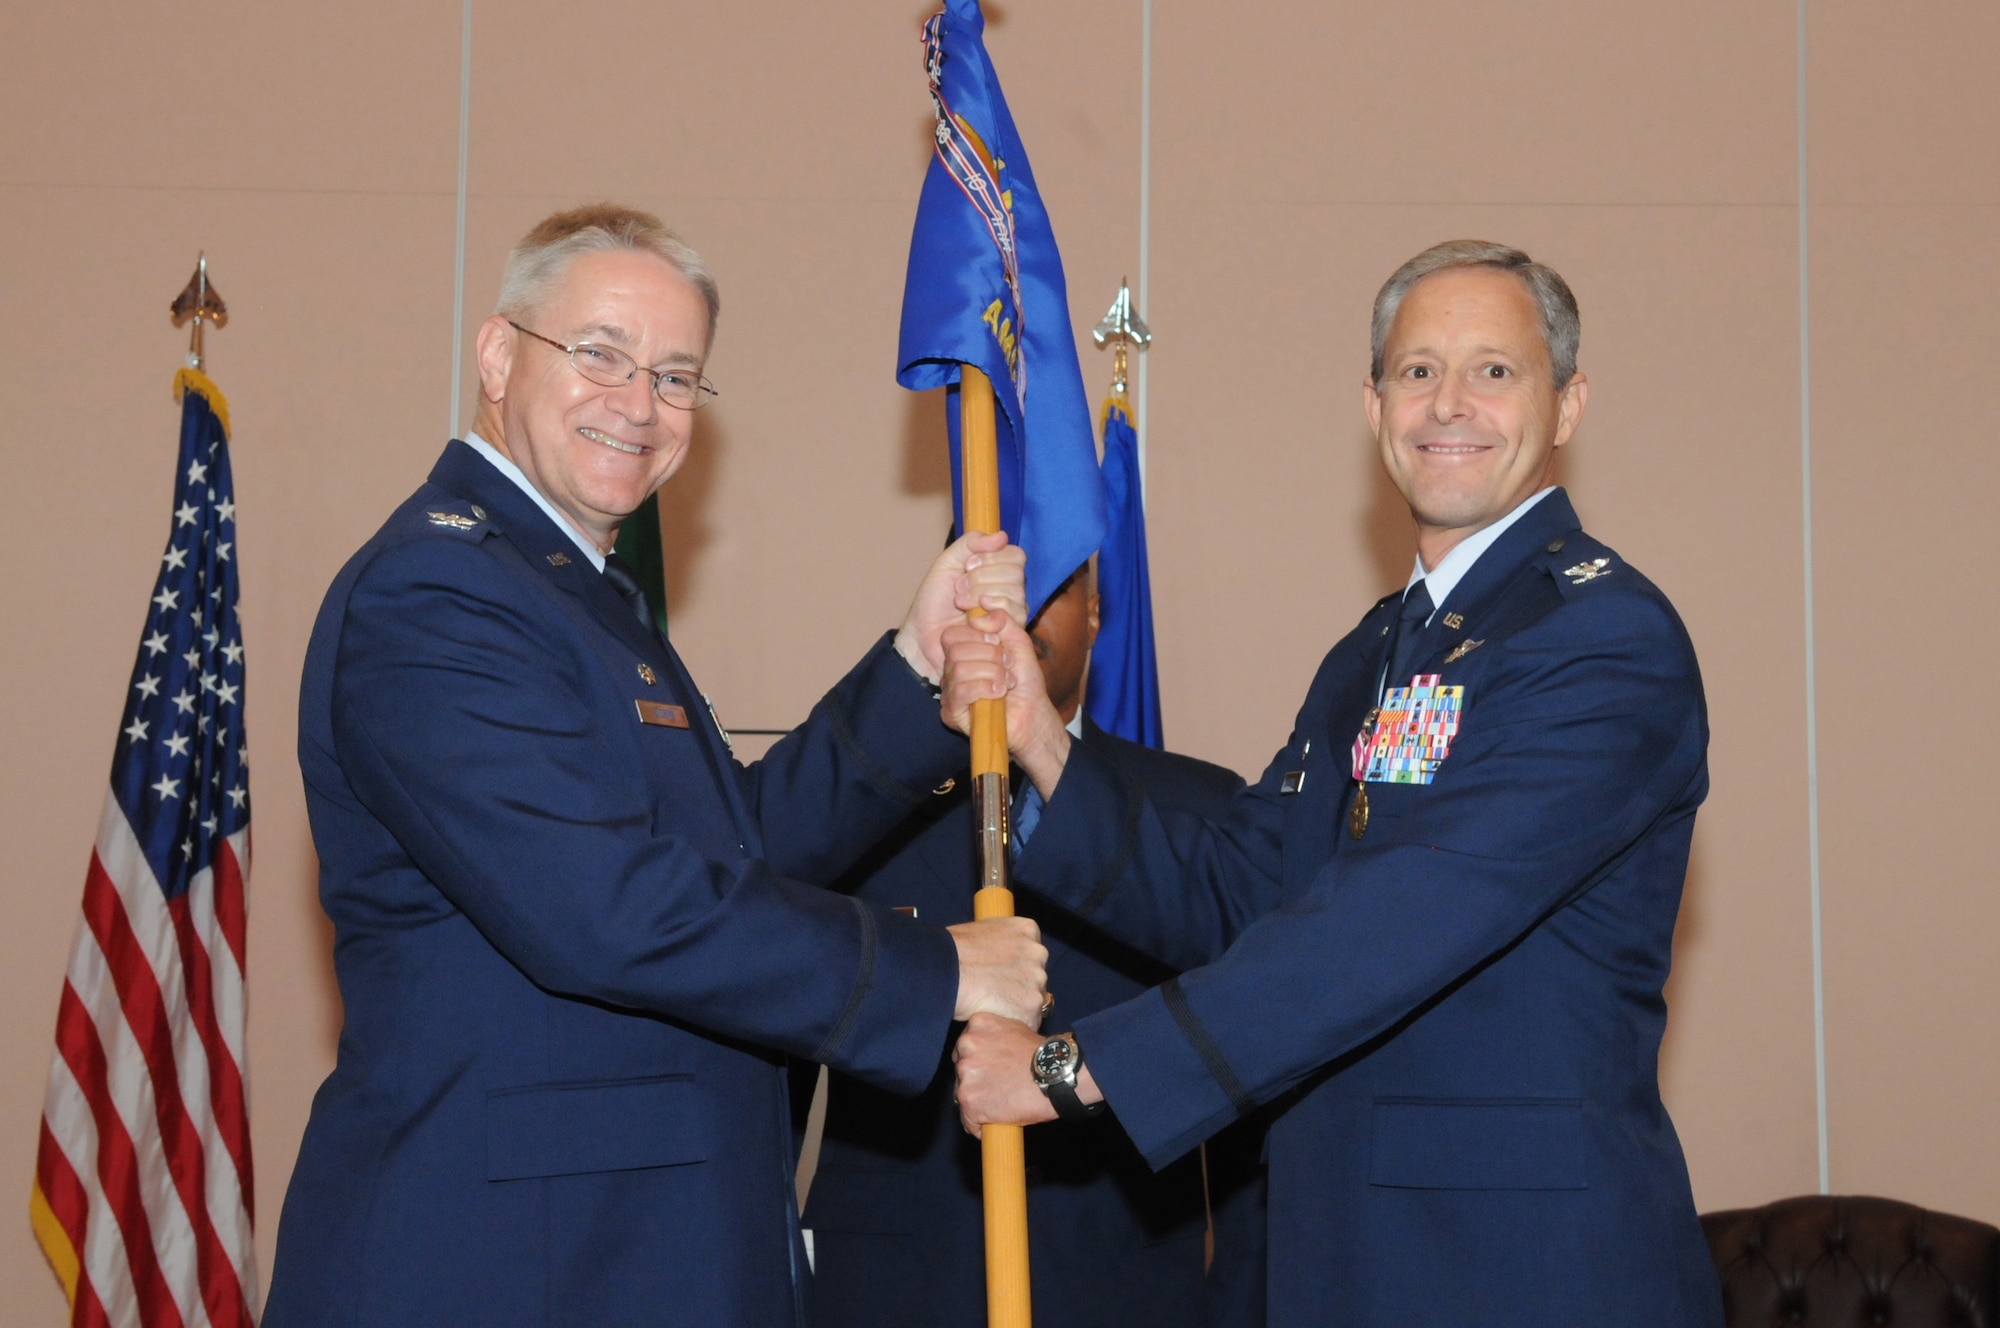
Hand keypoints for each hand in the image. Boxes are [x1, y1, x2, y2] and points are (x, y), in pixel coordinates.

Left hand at [894, 531, 1028, 683]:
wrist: (924, 635)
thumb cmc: (934, 602)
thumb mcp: (947, 563)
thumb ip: (970, 543)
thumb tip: (1001, 535)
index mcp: (998, 570)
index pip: (1015, 555)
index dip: (991, 558)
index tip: (966, 566)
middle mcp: (1010, 590)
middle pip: (1015, 572)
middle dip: (981, 578)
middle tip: (958, 589)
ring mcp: (1013, 612)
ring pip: (1015, 592)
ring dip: (980, 595)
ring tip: (961, 604)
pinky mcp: (1010, 633)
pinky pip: (1012, 614)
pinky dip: (988, 613)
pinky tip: (972, 620)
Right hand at [939, 615, 1071, 799]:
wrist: (1033, 714)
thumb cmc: (1024, 681)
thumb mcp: (1018, 642)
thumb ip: (1001, 620)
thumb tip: (980, 607)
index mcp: (963, 653)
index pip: (952, 633)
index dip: (977, 633)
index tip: (999, 642)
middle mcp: (951, 671)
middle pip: (955, 649)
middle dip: (989, 654)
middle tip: (1007, 664)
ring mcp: (949, 692)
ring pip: (959, 670)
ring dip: (992, 673)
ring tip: (1007, 681)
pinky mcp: (951, 713)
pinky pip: (960, 692)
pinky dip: (985, 688)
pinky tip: (1000, 693)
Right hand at [947, 917, 1047, 1027]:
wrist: (945, 971)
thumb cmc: (952, 951)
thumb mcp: (983, 931)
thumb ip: (1002, 942)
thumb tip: (1001, 953)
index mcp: (1028, 930)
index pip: (1030, 954)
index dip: (1014, 967)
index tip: (998, 974)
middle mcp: (1038, 952)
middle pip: (1035, 976)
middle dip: (1018, 986)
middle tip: (993, 991)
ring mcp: (1037, 980)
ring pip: (1033, 1000)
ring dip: (1016, 1006)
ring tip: (989, 1004)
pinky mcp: (1031, 1006)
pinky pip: (1027, 1021)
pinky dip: (1012, 1022)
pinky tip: (993, 1015)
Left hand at [953, 1013, 1058, 1137]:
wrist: (1056, 1076)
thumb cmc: (1042, 1056)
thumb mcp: (1016, 1029)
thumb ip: (995, 1037)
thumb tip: (989, 1051)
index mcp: (977, 1024)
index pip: (965, 1048)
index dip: (978, 1062)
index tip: (989, 1071)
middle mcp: (965, 1047)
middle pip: (961, 1070)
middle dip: (975, 1081)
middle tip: (996, 1088)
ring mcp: (965, 1074)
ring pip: (962, 1095)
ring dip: (977, 1102)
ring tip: (999, 1105)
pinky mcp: (969, 1100)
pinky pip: (969, 1120)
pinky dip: (980, 1125)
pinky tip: (995, 1121)